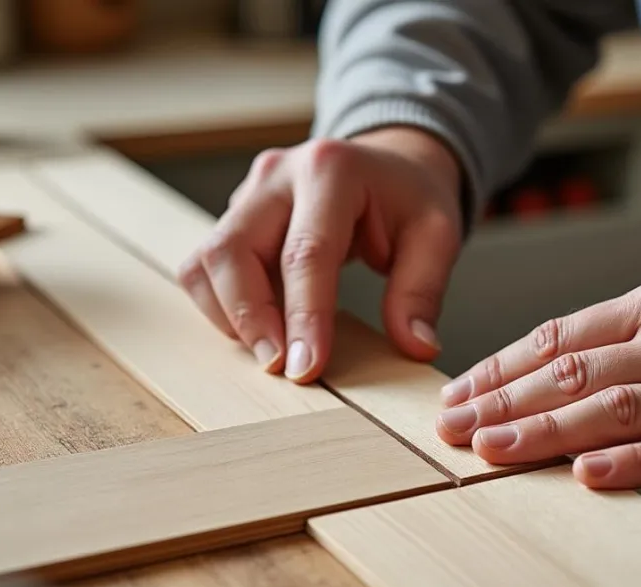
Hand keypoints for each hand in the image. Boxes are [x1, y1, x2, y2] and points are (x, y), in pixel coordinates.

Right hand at [177, 126, 463, 382]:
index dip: (304, 316)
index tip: (306, 368)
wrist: (386, 164)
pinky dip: (223, 305)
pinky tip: (261, 326)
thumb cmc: (408, 198)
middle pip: (233, 251)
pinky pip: (204, 267)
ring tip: (271, 349)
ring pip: (206, 261)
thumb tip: (414, 346)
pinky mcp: (232, 217)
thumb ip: (422, 290)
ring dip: (230, 315)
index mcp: (331, 171)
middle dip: (250, 318)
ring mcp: (247, 194)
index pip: (306, 252)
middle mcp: (277, 176)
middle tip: (280, 367)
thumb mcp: (436, 234)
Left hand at [435, 278, 640, 488]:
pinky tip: (582, 474)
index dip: (501, 366)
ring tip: (490, 451)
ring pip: (609, 408)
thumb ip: (631, 344)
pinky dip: (625, 463)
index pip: (560, 336)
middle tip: (452, 428)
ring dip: (542, 432)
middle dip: (503, 401)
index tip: (459, 392)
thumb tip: (553, 382)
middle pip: (571, 370)